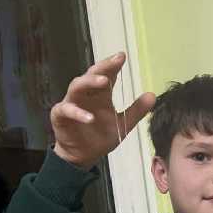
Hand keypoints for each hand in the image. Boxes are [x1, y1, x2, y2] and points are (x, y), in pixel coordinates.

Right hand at [51, 52, 155, 168]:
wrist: (83, 156)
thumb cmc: (100, 137)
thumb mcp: (123, 124)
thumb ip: (136, 110)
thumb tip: (152, 95)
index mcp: (100, 94)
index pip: (107, 75)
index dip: (113, 65)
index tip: (122, 56)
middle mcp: (86, 94)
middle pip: (92, 75)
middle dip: (103, 67)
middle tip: (115, 62)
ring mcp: (71, 103)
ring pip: (77, 86)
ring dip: (90, 82)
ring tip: (104, 82)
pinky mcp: (60, 116)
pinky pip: (66, 110)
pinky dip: (77, 113)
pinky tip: (89, 118)